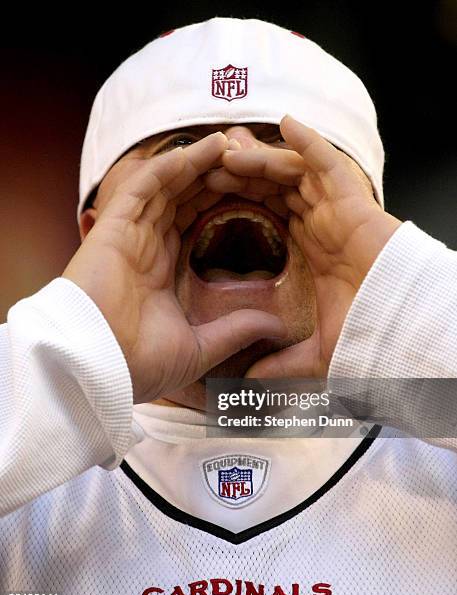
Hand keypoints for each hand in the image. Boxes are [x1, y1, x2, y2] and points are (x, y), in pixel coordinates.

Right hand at [63, 134, 286, 402]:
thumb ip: (235, 330)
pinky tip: (203, 150)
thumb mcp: (200, 347)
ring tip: (231, 143)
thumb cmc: (139, 365)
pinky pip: (145, 186)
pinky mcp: (114, 227)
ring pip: (168, 185)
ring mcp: (130, 234)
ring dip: (198, 162)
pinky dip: (172, 165)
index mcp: (164, 269)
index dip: (223, 204)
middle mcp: (148, 246)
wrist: (98, 369)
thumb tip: (274, 326)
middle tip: (248, 160)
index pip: (196, 223)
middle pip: (184, 198)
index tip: (256, 192)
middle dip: (214, 177)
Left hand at [219, 116, 401, 376]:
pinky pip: (328, 165)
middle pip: (274, 188)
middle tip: (208, 167)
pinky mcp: (354, 204)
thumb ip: (278, 364)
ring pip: (292, 174)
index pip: (267, 215)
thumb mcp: (311, 354)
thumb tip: (247, 385)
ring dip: (260, 159)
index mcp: (309, 250)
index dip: (239, 202)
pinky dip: (308, 142)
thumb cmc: (367, 335)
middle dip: (242, 175)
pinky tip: (284, 124)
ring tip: (228, 150)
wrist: (402, 332)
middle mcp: (320, 226)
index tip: (207, 198)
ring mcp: (336, 212)